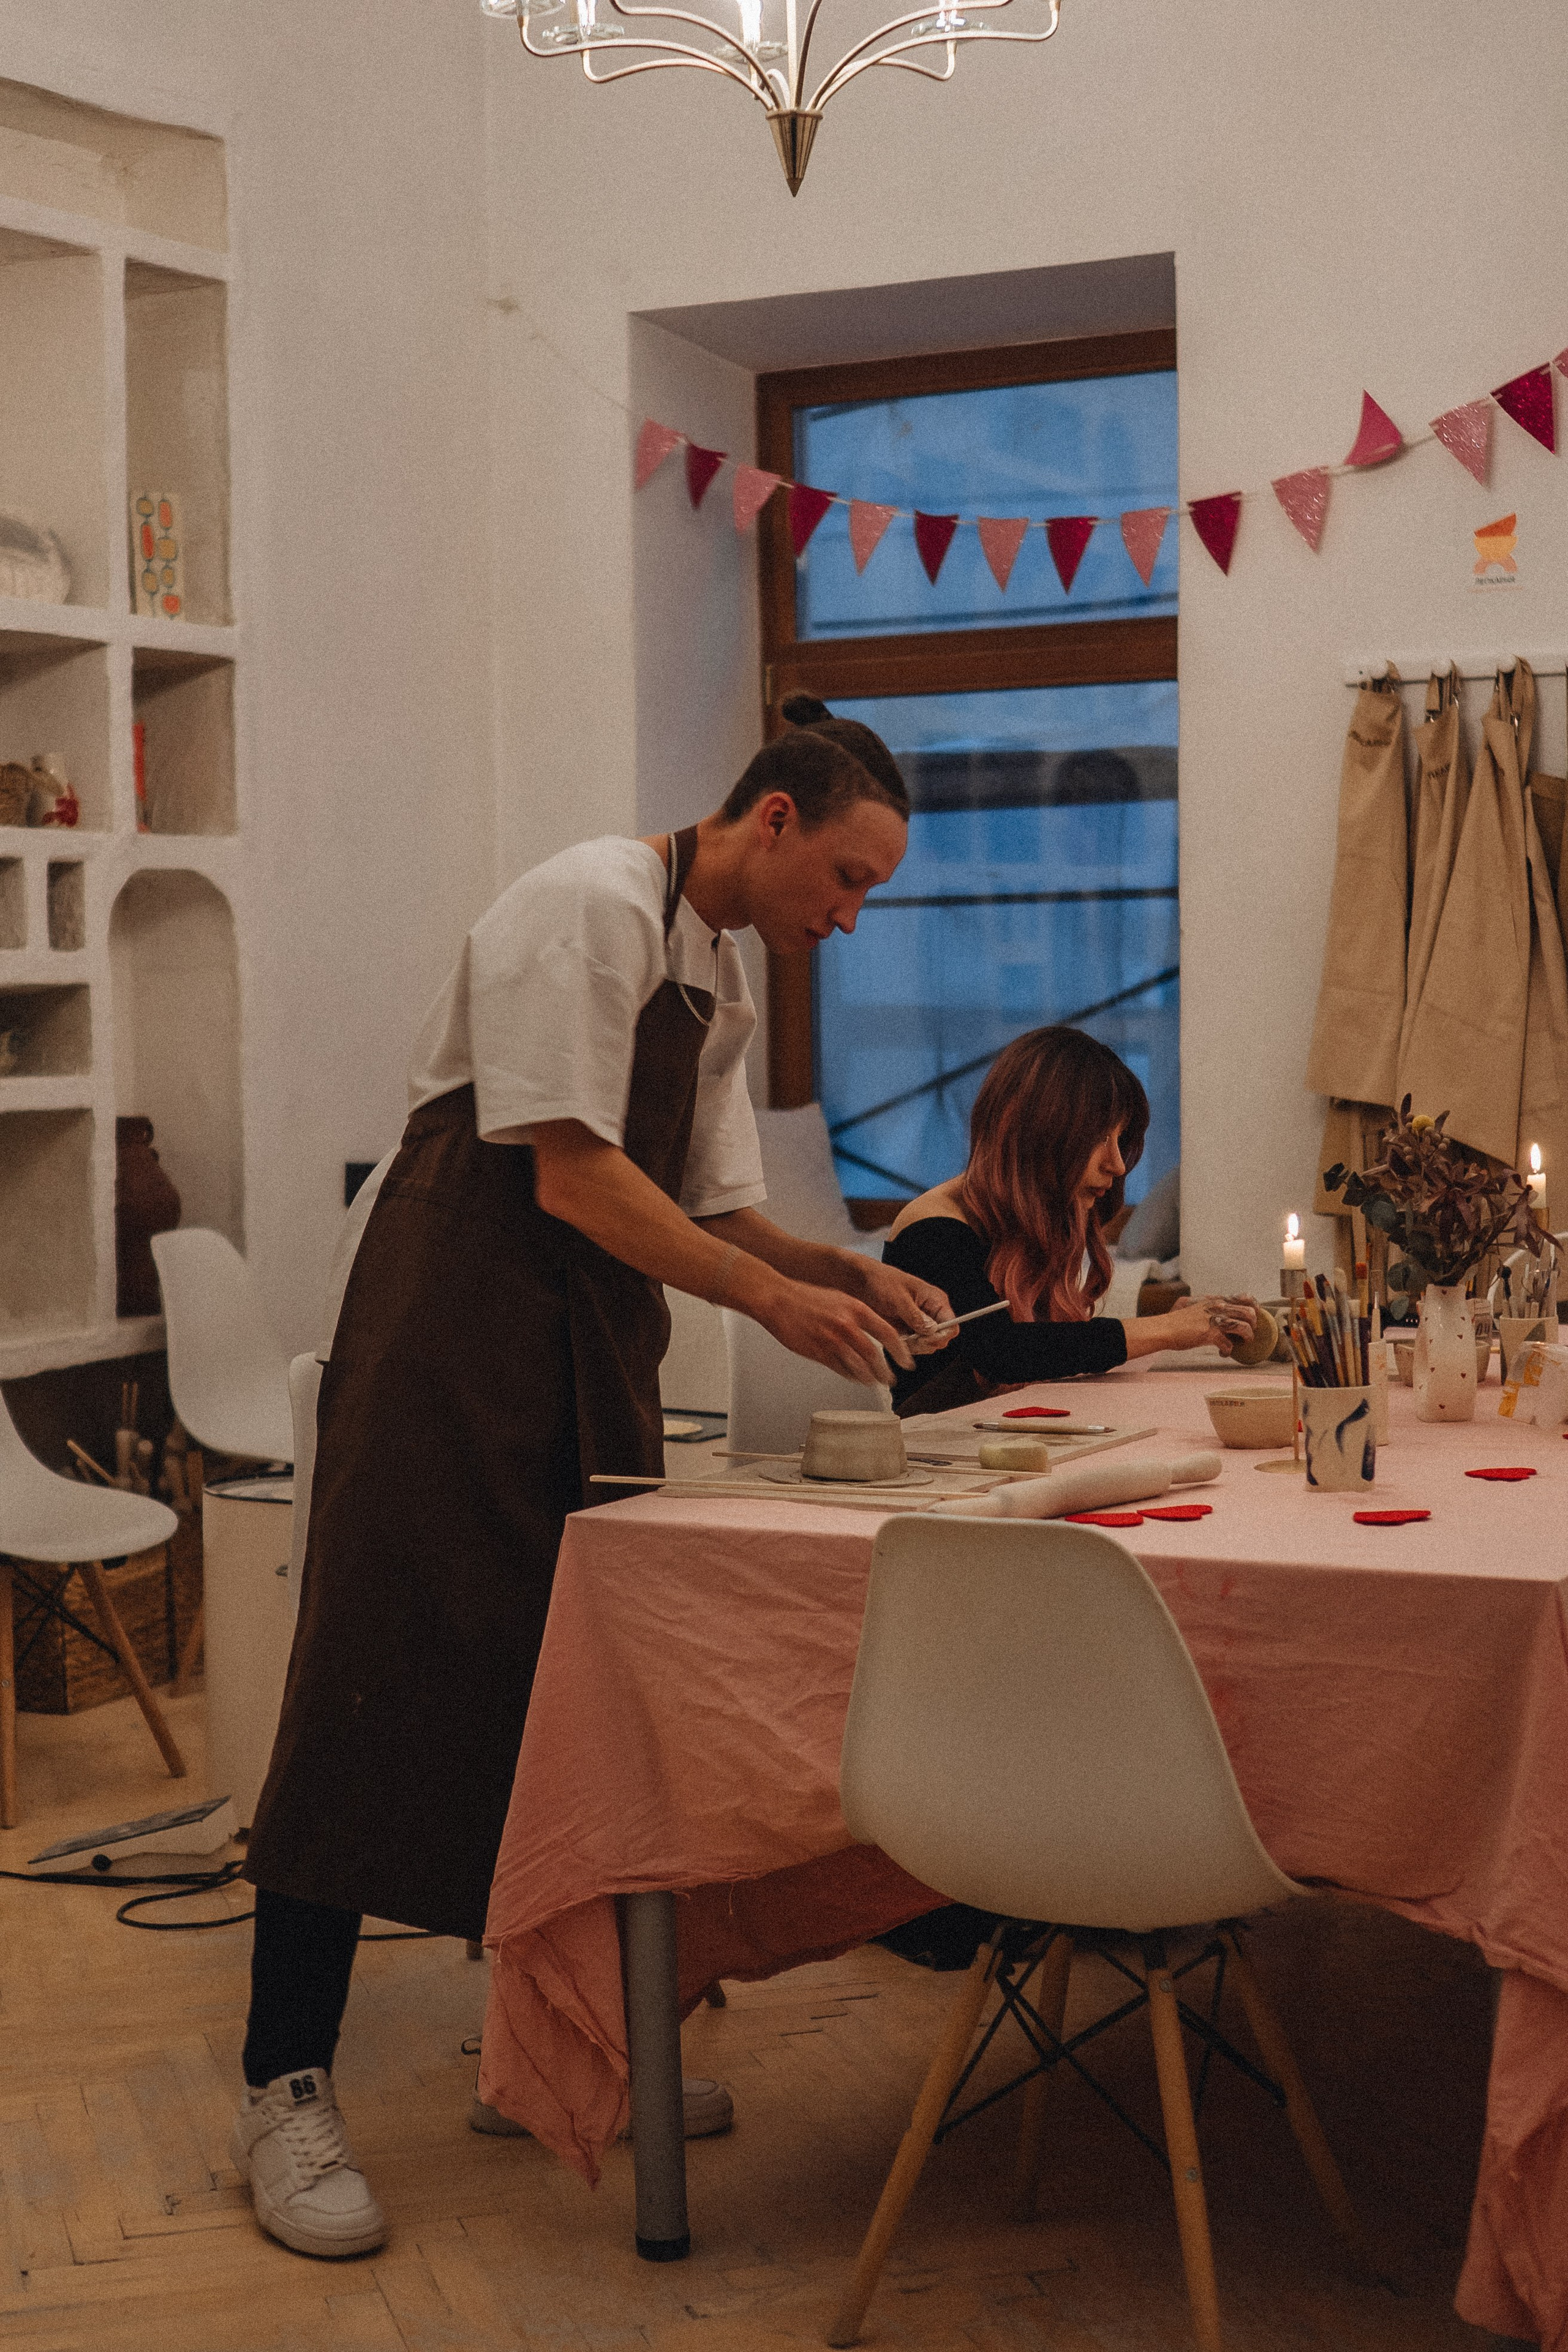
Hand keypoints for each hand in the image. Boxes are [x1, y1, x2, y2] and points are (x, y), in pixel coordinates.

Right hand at [750, 1276, 919, 1384]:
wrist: (778, 1299)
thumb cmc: (806, 1297)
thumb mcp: (840, 1298)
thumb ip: (858, 1315)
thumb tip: (875, 1333)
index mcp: (856, 1309)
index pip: (888, 1334)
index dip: (901, 1351)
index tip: (907, 1361)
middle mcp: (846, 1325)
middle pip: (875, 1356)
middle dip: (885, 1372)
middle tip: (891, 1379)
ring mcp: (832, 1341)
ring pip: (858, 1367)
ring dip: (869, 1378)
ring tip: (875, 1382)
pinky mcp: (818, 1353)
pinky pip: (840, 1370)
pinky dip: (851, 1376)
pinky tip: (856, 1378)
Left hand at [839, 1256, 955, 1354]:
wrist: (863, 1283)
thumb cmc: (882, 1281)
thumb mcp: (898, 1297)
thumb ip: (915, 1316)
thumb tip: (931, 1330)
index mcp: (935, 1300)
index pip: (952, 1325)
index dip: (941, 1336)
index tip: (924, 1338)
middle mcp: (932, 1312)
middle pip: (942, 1339)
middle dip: (927, 1343)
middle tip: (909, 1339)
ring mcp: (921, 1323)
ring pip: (929, 1346)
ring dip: (916, 1347)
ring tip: (900, 1337)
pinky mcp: (909, 1331)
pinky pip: (916, 1346)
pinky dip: (907, 1347)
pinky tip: (897, 1339)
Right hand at [1160, 1294, 1257, 1354]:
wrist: (1164, 1328)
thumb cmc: (1176, 1320)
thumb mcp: (1193, 1305)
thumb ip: (1207, 1305)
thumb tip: (1215, 1306)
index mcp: (1215, 1300)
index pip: (1244, 1297)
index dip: (1255, 1306)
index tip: (1256, 1315)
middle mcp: (1217, 1307)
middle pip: (1248, 1312)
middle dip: (1253, 1324)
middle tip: (1249, 1332)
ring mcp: (1214, 1320)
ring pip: (1243, 1327)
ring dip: (1247, 1337)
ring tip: (1243, 1343)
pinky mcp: (1210, 1334)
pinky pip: (1228, 1345)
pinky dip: (1228, 1351)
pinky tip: (1223, 1353)